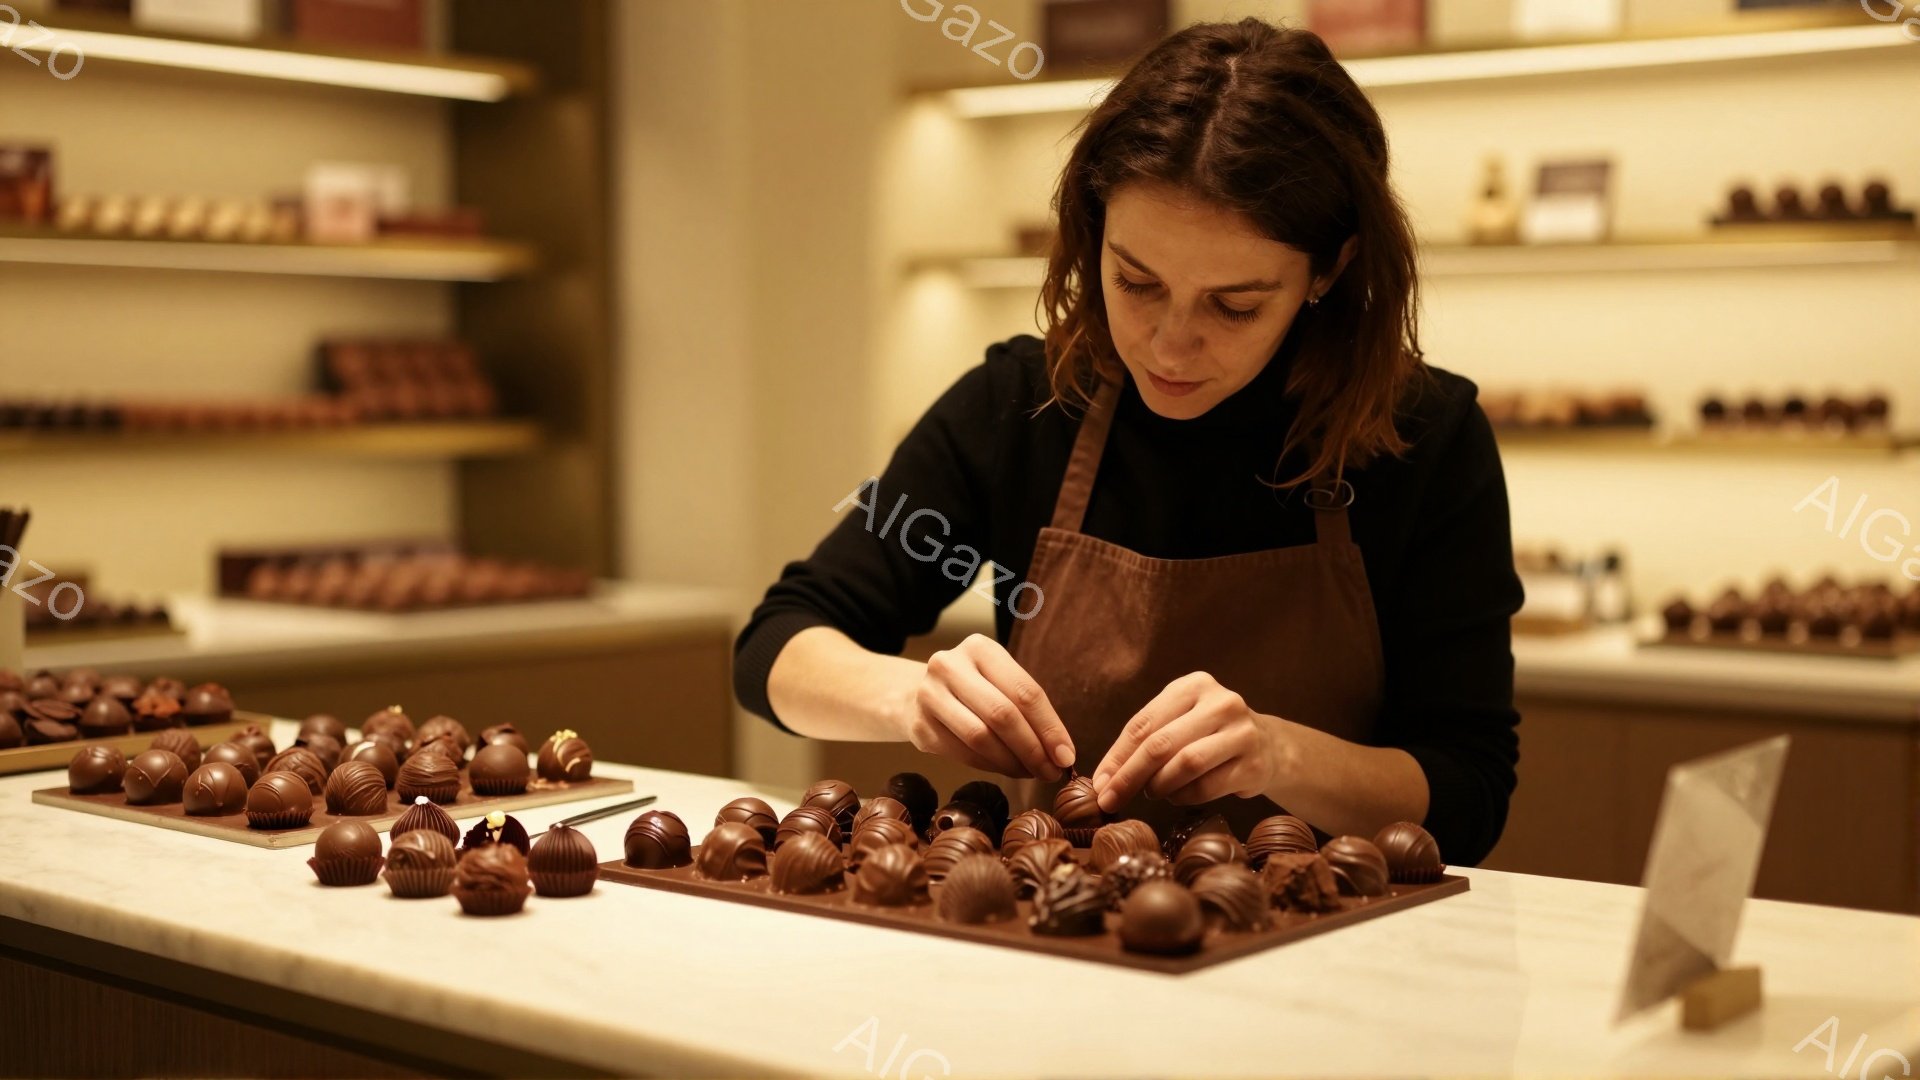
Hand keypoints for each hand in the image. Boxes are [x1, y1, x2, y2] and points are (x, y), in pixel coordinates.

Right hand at [894, 634, 1075, 779]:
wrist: (917, 694)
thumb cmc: (974, 689)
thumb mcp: (1000, 681)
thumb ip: (1029, 708)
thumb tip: (1062, 754)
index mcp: (980, 648)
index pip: (1025, 691)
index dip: (1050, 728)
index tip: (1066, 756)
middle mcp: (950, 665)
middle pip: (1003, 715)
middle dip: (1033, 750)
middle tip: (1051, 772)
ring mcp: (929, 695)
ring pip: (981, 738)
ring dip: (1012, 763)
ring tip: (1030, 773)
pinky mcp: (919, 727)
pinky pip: (963, 754)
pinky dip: (990, 766)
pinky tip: (1005, 769)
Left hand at [1092, 672, 1281, 812]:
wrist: (1268, 746)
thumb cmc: (1208, 734)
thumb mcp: (1178, 721)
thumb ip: (1144, 741)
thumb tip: (1104, 780)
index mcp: (1193, 685)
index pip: (1144, 723)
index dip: (1116, 756)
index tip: (1099, 783)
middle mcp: (1221, 703)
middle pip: (1161, 744)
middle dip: (1129, 776)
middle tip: (1110, 800)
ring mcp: (1242, 733)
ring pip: (1186, 764)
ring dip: (1160, 786)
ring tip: (1152, 792)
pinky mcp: (1254, 765)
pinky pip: (1206, 787)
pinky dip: (1183, 797)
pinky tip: (1178, 795)